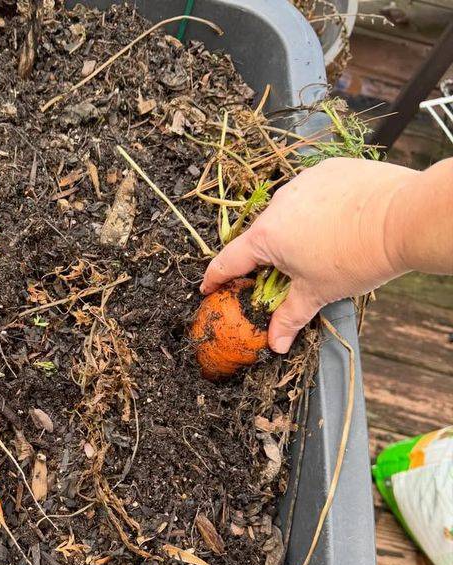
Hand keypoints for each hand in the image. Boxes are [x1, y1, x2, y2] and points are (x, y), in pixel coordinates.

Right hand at [200, 157, 415, 352]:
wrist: (405, 217)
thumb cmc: (357, 257)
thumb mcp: (318, 293)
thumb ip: (289, 318)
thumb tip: (276, 344)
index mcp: (267, 236)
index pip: (229, 261)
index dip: (215, 278)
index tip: (208, 287)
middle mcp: (278, 204)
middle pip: (260, 237)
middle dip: (267, 257)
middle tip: (284, 275)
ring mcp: (303, 182)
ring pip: (287, 213)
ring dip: (294, 231)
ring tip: (321, 248)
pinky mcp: (327, 169)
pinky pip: (312, 193)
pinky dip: (318, 209)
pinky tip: (338, 223)